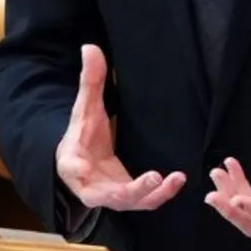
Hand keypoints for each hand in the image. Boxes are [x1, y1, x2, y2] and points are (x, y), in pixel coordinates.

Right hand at [55, 45, 184, 210]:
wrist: (82, 160)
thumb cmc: (82, 135)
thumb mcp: (85, 107)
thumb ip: (89, 80)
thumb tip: (90, 47)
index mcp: (73, 162)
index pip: (72, 167)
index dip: (77, 168)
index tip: (82, 167)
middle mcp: (91, 185)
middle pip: (108, 195)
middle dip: (130, 190)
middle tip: (151, 178)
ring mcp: (111, 195)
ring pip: (131, 203)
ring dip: (152, 195)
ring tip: (175, 179)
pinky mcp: (128, 198)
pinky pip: (144, 201)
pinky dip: (160, 194)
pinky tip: (179, 180)